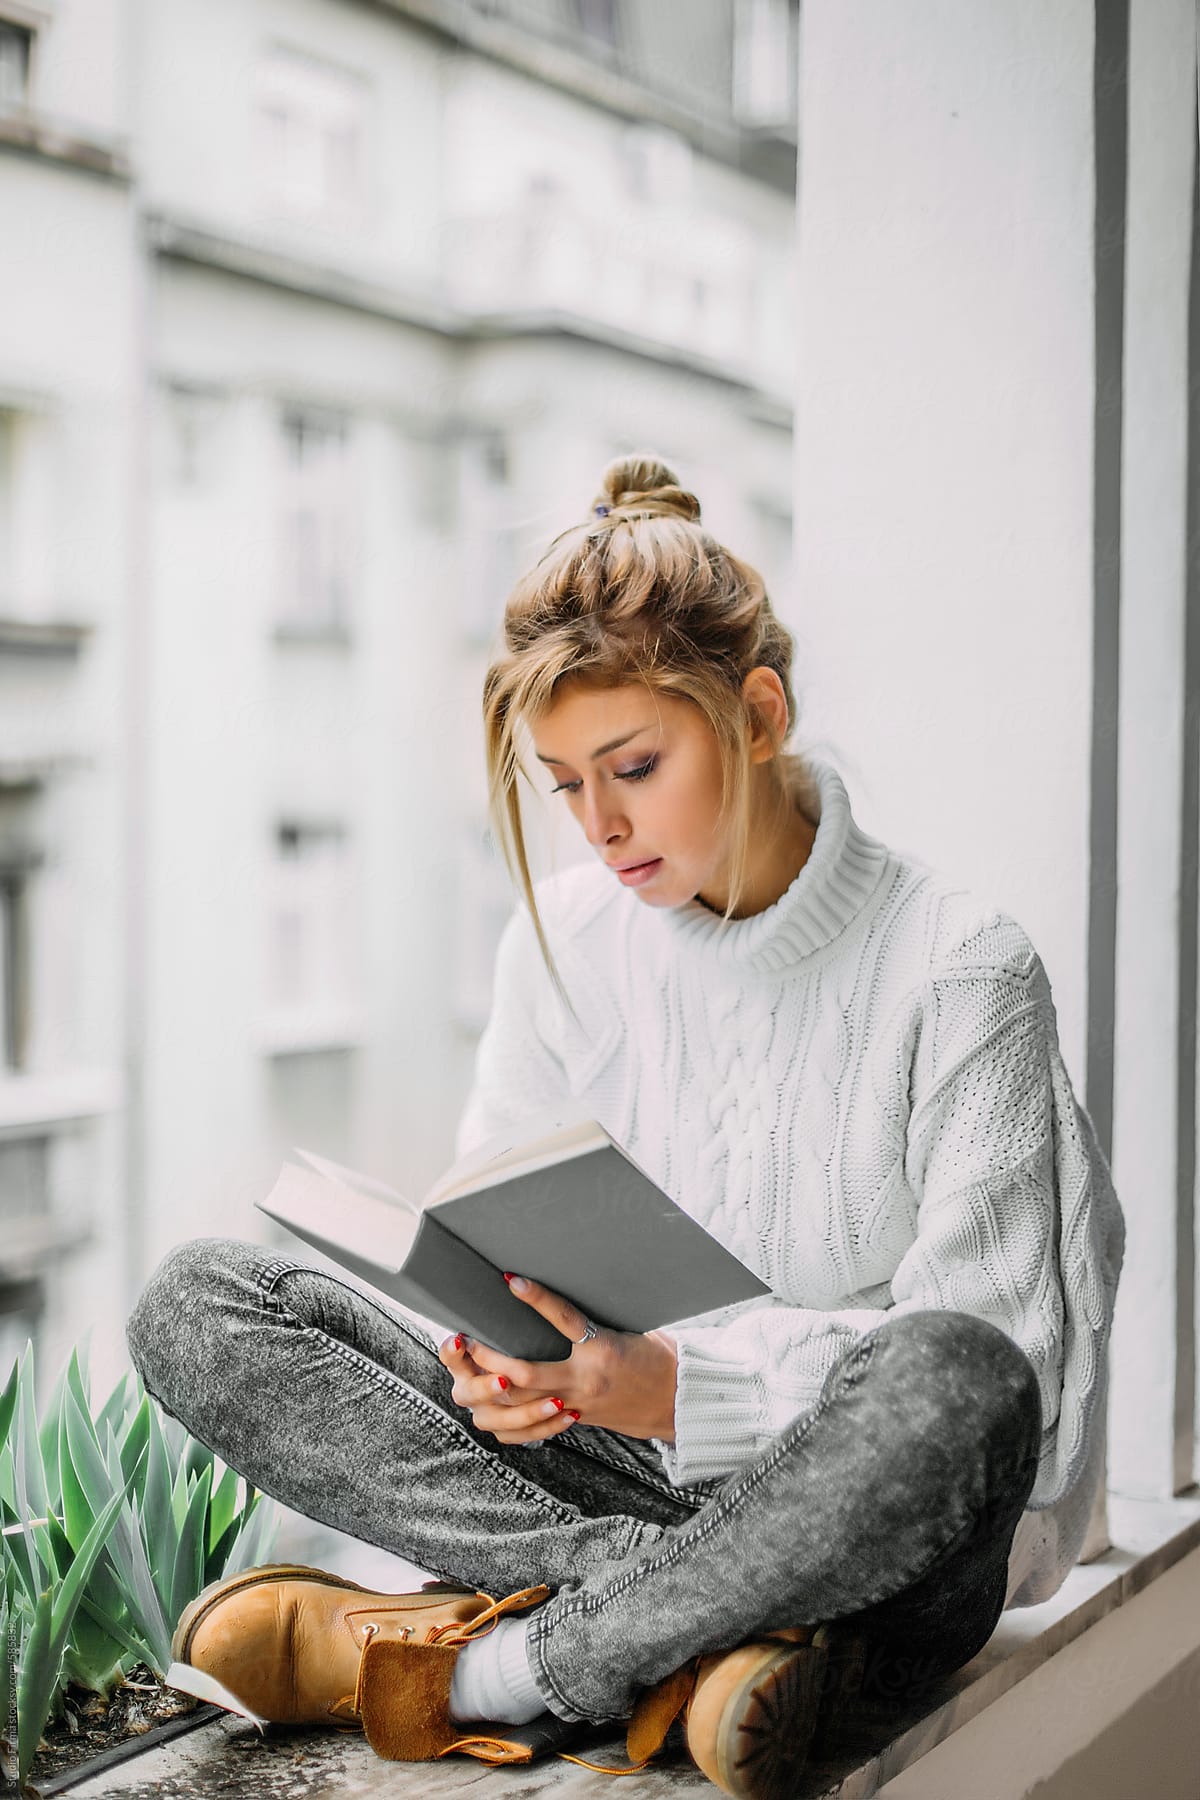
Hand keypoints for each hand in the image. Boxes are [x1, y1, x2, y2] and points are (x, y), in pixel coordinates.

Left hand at [437, 1274, 677, 1445]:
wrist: (679, 1402)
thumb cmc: (658, 1358)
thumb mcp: (632, 1329)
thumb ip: (596, 1320)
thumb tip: (563, 1298)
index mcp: (603, 1350)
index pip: (563, 1319)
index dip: (536, 1298)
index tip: (511, 1280)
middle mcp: (586, 1380)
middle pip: (524, 1374)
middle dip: (492, 1358)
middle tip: (471, 1338)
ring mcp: (578, 1404)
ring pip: (521, 1404)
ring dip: (492, 1386)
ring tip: (473, 1368)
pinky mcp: (576, 1420)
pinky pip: (532, 1426)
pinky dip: (510, 1416)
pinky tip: (494, 1400)